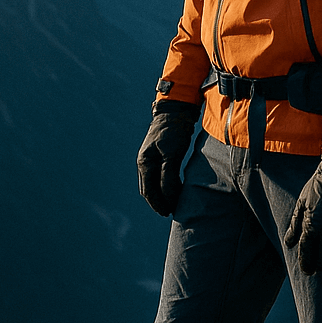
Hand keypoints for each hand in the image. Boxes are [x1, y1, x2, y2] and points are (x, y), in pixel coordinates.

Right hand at [137, 100, 199, 215]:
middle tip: (172, 212)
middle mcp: (144, 161)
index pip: (149, 191)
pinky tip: (176, 188)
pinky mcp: (159, 154)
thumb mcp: (172, 153)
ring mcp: (150, 157)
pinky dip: (165, 185)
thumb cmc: (174, 130)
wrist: (177, 109)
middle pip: (149, 189)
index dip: (158, 204)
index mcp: (145, 162)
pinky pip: (159, 175)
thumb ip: (169, 175)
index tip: (169, 213)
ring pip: (153, 182)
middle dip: (159, 202)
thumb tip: (168, 196)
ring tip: (174, 203)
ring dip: (162, 194)